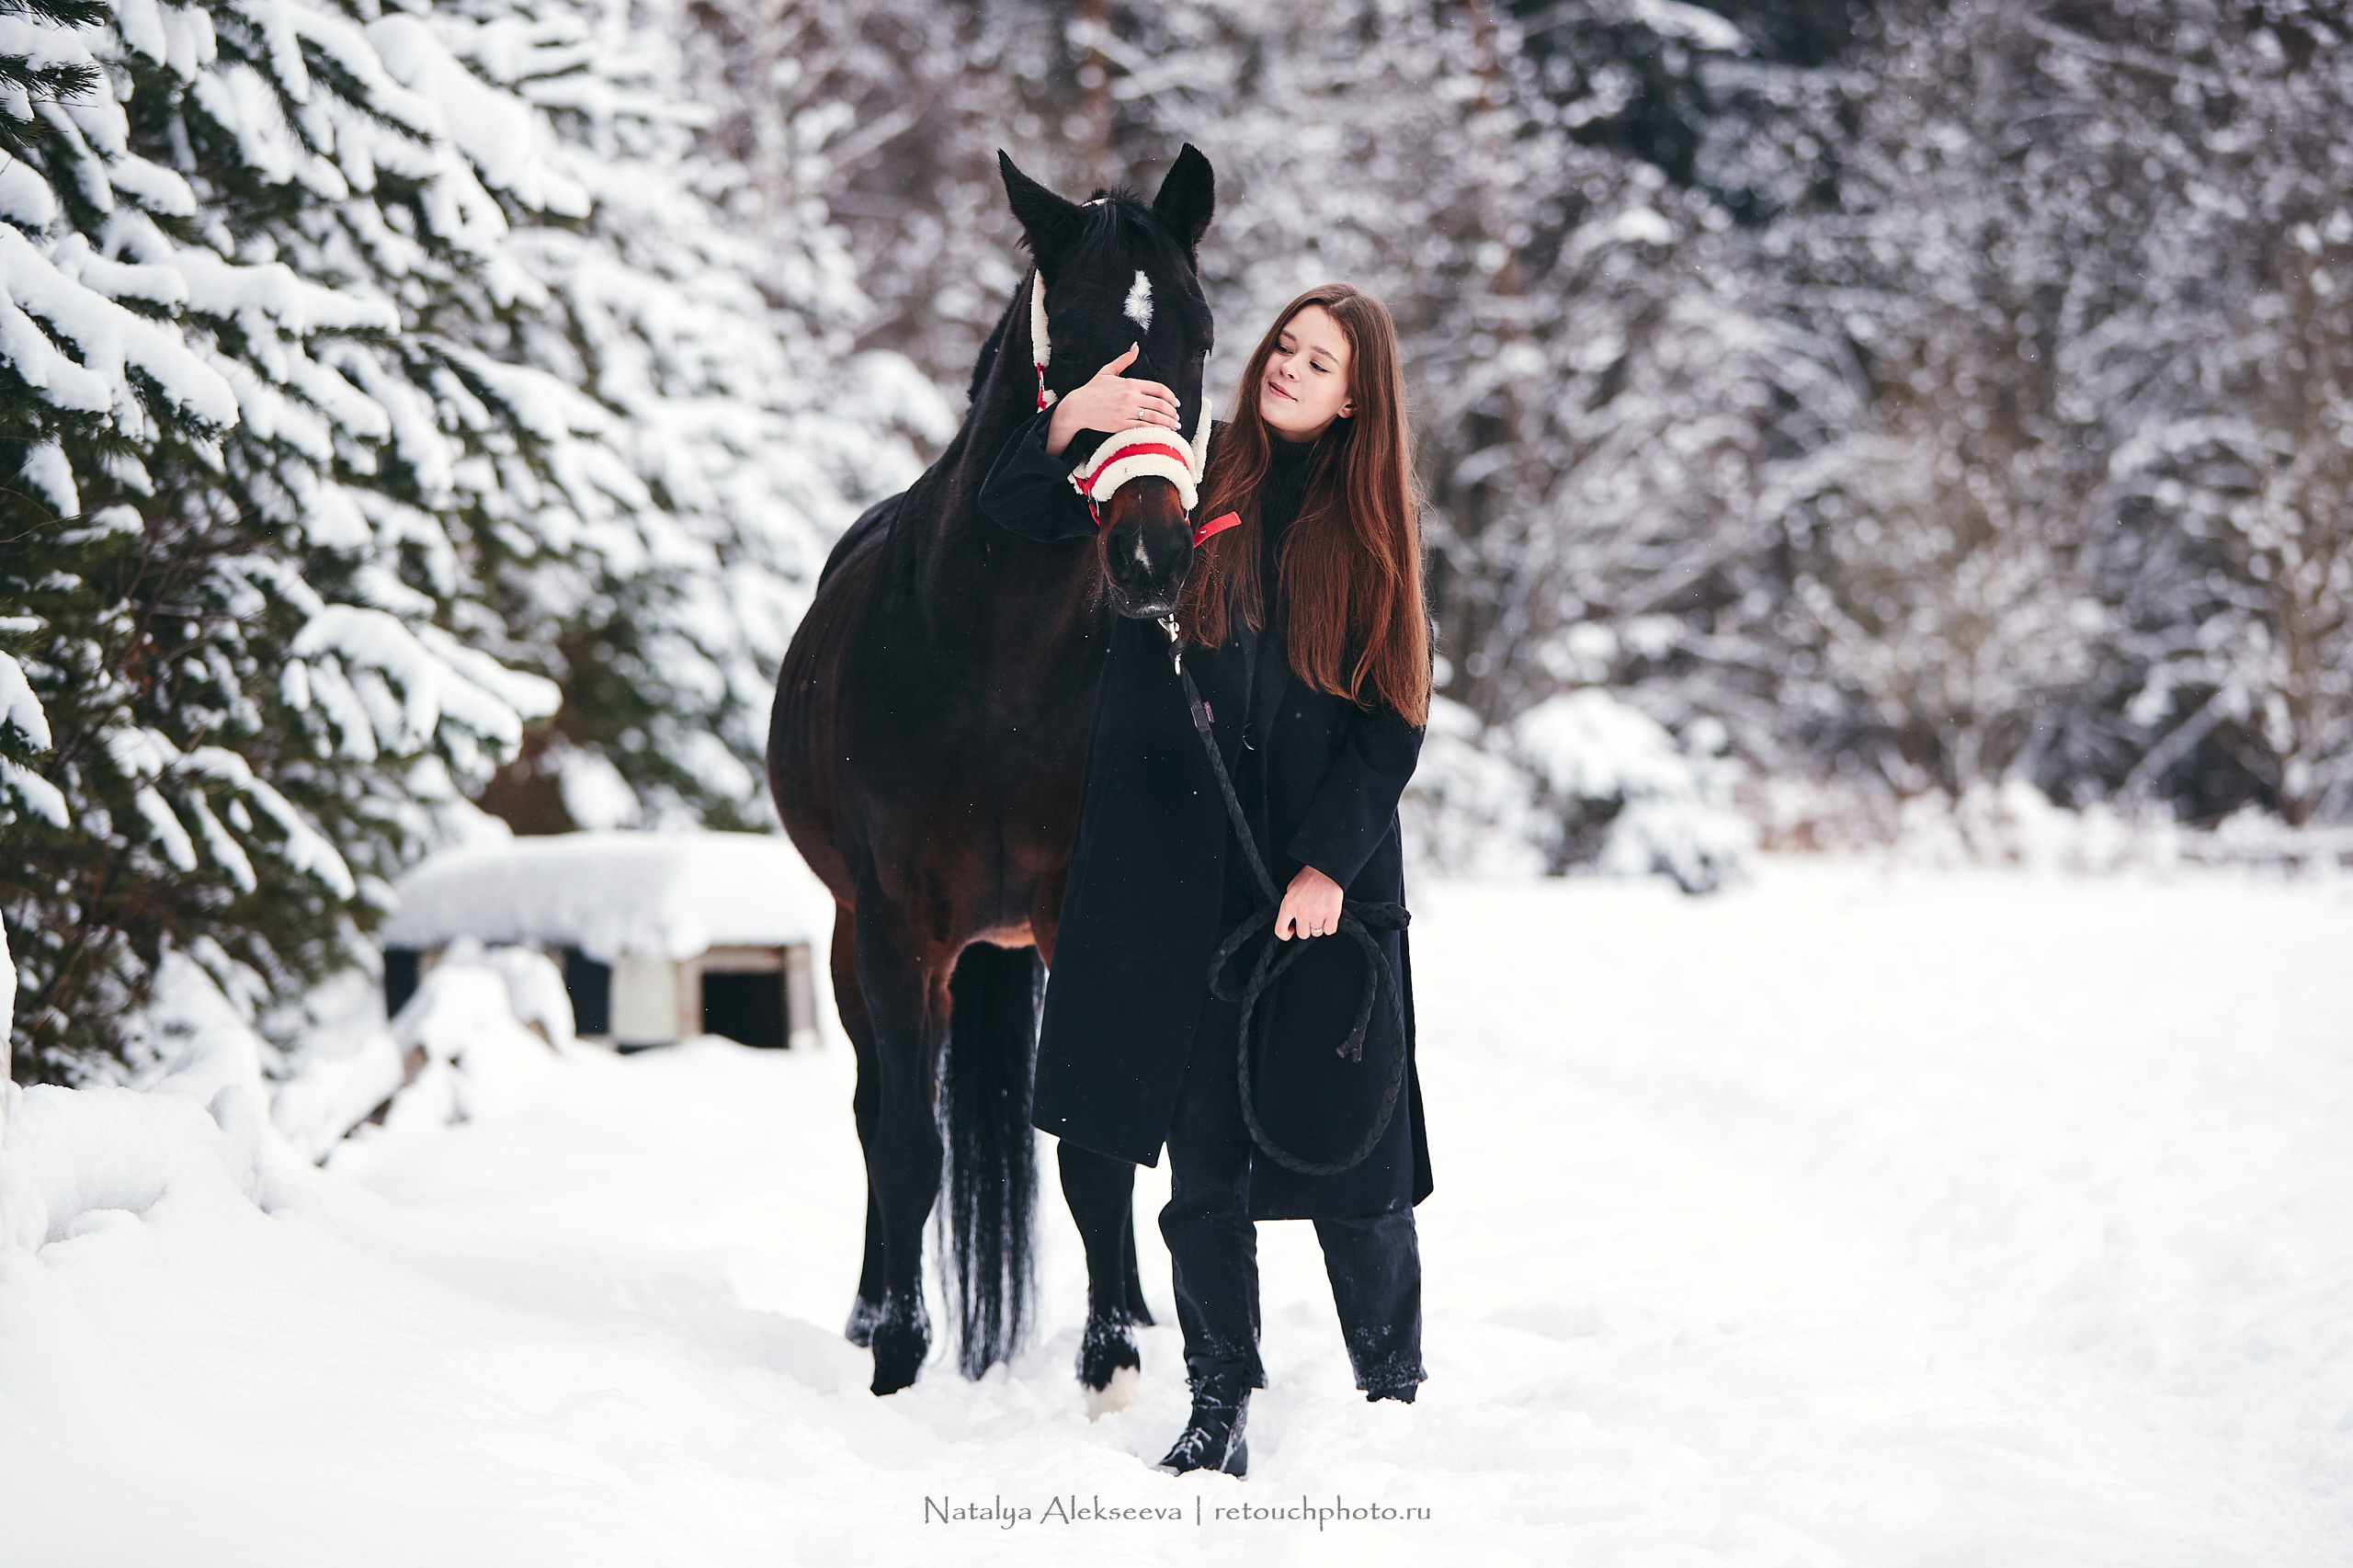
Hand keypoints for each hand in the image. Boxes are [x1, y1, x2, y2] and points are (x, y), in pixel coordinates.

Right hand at [1044, 343, 1181, 456]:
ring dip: (1168, 423)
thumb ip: (1124, 360)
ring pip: (1154, 418)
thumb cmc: (1092, 389)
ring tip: (1174, 426)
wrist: (1077, 407)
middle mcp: (1130, 397)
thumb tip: (1136, 347)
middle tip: (1177, 417)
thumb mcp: (1107, 371)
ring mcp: (1126, 411)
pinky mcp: (1120, 425)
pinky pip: (1143, 428)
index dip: (1172, 397)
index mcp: (1131, 383)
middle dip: (1172, 412)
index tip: (1177, 403)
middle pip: (1160, 405)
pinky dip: (1156, 431)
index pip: (1159, 389)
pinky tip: (1162, 433)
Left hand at [1274, 864, 1343, 940]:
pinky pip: (1330, 931)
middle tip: (1311, 917)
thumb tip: (1290, 918)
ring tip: (1321, 913)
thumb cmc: (1310, 876)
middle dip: (1307, 927)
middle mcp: (1301, 911)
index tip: (1291, 931)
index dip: (1285, 935)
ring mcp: (1317, 914)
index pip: (1280, 930)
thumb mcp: (1292, 888)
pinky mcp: (1332, 914)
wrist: (1327, 868)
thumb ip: (1289, 904)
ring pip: (1317, 932)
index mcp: (1289, 905)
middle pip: (1302, 934)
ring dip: (1319, 925)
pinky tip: (1329, 916)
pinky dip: (1330, 925)